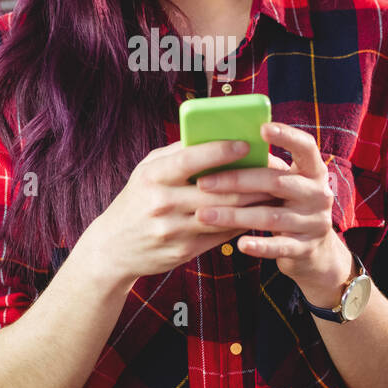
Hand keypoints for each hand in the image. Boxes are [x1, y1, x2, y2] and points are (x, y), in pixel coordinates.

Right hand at [90, 138, 282, 282]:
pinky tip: (256, 214)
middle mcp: (162, 204)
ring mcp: (173, 231)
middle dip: (250, 181)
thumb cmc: (136, 200)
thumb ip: (177, 154)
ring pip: (224, 215)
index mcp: (152, 177)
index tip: (246, 144)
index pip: (191, 160)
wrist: (112, 248)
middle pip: (217, 191)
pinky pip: (220, 236)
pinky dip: (241, 223)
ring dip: (253, 204)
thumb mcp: (146, 171)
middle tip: (274, 171)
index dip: (221, 151)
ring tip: (273, 192)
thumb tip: (215, 135)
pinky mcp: (183, 252)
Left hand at [191, 122, 352, 299]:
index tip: (261, 128)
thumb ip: (263, 168)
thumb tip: (219, 148)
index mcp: (313, 170)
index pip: (305, 146)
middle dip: (236, 181)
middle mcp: (318, 193)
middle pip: (275, 182)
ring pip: (271, 216)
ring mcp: (314, 222)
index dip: (286, 136)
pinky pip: (279, 246)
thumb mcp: (283, 184)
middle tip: (202, 183)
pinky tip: (238, 244)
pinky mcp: (306, 248)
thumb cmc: (285, 205)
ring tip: (203, 215)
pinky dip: (259, 245)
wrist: (313, 250)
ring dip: (234, 215)